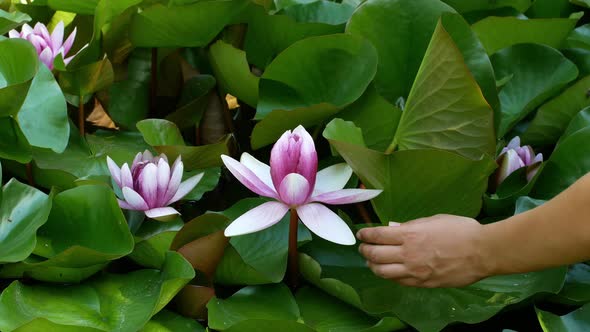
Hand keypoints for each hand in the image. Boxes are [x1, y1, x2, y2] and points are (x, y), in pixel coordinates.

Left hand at [356, 214, 491, 287]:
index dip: (365, 235)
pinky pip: (399, 281)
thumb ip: (411, 226)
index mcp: (409, 234)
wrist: (482, 252)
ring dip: (373, 266)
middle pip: (375, 255)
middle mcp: (407, 254)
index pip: (377, 236)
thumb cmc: (460, 230)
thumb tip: (394, 228)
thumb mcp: (433, 220)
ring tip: (371, 262)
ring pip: (382, 272)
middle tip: (362, 248)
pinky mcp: (423, 283)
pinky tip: (389, 272)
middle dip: (364, 251)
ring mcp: (414, 271)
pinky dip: (389, 276)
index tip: (361, 234)